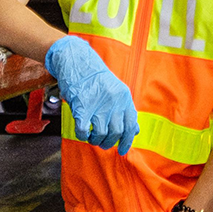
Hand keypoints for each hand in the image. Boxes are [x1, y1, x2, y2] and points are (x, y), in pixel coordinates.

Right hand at [44, 35, 140, 154]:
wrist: (76, 61)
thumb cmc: (95, 78)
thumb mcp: (116, 90)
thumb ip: (125, 109)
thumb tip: (135, 131)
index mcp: (124, 97)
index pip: (131, 125)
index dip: (127, 141)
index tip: (123, 150)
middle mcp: (114, 101)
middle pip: (116, 132)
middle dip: (109, 142)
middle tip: (102, 142)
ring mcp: (98, 104)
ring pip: (101, 134)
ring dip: (96, 140)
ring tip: (91, 137)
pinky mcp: (82, 106)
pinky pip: (83, 130)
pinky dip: (82, 136)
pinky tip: (82, 133)